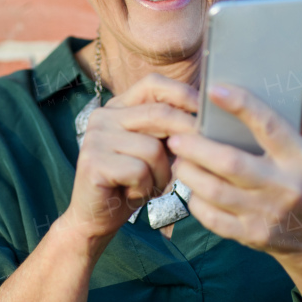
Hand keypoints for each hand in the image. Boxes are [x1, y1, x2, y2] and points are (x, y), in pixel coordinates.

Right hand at [60, 73, 199, 243]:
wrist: (95, 217)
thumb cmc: (131, 182)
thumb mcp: (154, 150)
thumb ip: (170, 130)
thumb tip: (208, 116)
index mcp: (118, 107)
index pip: (153, 84)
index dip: (183, 94)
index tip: (206, 112)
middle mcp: (103, 116)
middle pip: (158, 113)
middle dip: (186, 135)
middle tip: (197, 157)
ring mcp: (95, 137)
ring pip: (153, 148)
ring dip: (162, 174)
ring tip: (151, 185)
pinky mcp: (93, 162)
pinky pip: (139, 170)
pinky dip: (146, 187)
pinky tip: (134, 193)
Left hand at [168, 71, 301, 256]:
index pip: (268, 127)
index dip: (241, 106)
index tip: (214, 90)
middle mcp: (285, 186)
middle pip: (231, 163)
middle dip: (198, 148)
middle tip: (176, 135)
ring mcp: (266, 214)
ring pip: (215, 191)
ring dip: (189, 173)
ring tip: (178, 158)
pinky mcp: (250, 235)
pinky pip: (212, 218)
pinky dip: (195, 201)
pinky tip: (190, 186)